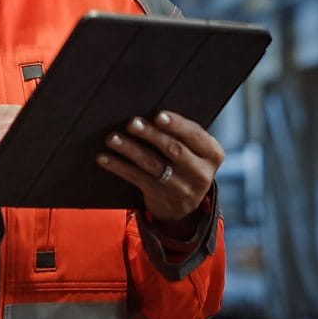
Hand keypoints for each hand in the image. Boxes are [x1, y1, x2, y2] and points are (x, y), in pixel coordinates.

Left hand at [96, 110, 223, 223]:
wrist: (184, 206)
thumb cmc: (185, 163)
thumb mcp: (196, 151)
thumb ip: (182, 134)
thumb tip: (149, 113)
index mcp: (212, 153)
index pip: (194, 135)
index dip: (176, 125)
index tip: (158, 115)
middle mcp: (200, 173)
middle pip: (173, 149)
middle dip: (151, 134)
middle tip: (132, 123)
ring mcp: (181, 188)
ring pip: (152, 164)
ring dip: (130, 149)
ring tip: (113, 138)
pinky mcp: (161, 197)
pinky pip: (137, 179)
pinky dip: (119, 166)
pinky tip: (105, 158)